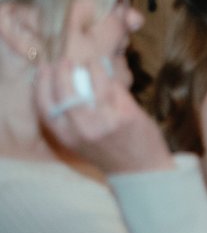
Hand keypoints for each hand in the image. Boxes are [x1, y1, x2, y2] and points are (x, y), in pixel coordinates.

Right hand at [36, 57, 170, 175]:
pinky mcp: (126, 115)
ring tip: (92, 63)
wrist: (139, 171)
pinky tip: (110, 75)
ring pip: (95, 84)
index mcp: (66, 136)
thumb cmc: (107, 153)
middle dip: (63, 72)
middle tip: (66, 61)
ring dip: (93, 68)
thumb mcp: (79, 141)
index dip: (41, 83)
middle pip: (66, 91)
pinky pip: (116, 90)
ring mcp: (106, 121)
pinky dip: (112, 80)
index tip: (44, 69)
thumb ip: (69, 119)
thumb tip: (65, 84)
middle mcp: (82, 129)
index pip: (44, 105)